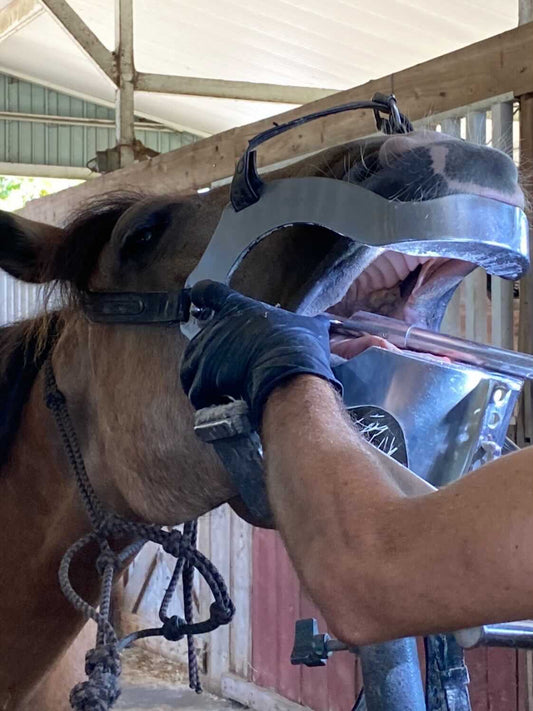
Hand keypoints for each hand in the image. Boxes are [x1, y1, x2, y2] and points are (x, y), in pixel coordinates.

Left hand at [180, 281, 340, 425]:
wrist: (287, 379)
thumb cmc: (298, 350)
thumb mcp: (312, 329)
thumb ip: (315, 323)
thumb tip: (330, 322)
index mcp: (240, 308)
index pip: (211, 292)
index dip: (204, 296)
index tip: (200, 300)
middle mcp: (217, 327)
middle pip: (204, 338)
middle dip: (215, 355)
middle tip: (233, 370)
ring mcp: (206, 352)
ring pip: (195, 365)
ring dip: (208, 379)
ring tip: (227, 391)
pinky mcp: (202, 378)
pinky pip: (197, 389)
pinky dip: (207, 399)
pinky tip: (223, 403)